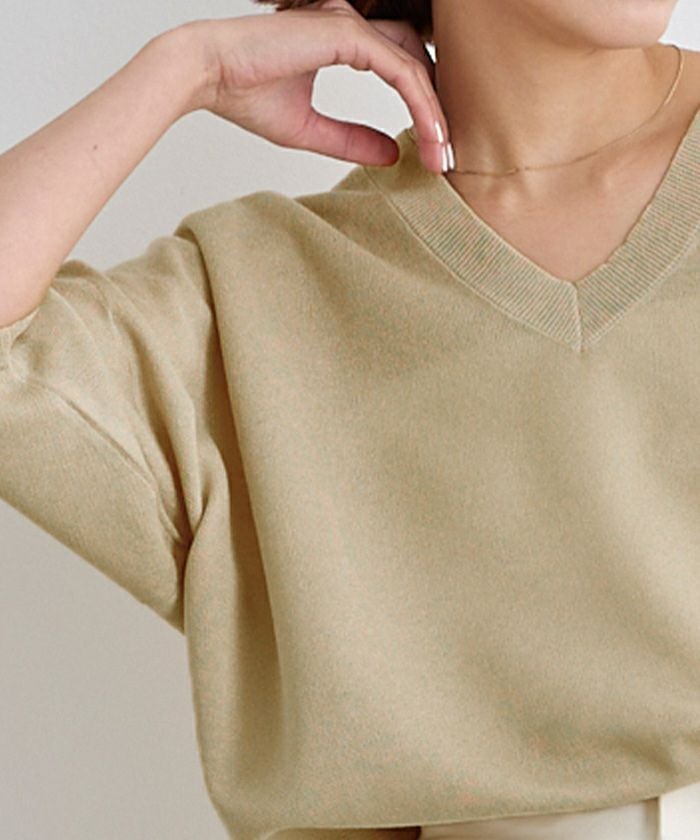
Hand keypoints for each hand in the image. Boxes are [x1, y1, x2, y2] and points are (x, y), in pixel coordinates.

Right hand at [184, 0, 449, 172]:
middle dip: (436, 110)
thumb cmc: (245, 95)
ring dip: (434, 113)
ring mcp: (351, 26)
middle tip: (445, 156)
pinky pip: (401, 71)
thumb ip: (352, 140)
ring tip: (442, 155)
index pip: (401, 69)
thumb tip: (392, 155)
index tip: (430, 153)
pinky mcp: (347, 34)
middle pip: (417, 63)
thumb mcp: (311, 129)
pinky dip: (420, 105)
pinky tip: (430, 136)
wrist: (206, 74)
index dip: (421, 109)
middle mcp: (352, 26)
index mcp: (343, 41)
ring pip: (415, 68)